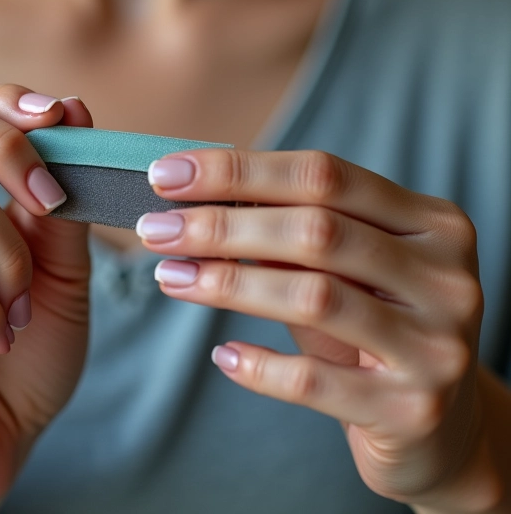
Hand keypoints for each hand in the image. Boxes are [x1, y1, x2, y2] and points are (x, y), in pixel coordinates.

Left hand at [137, 149, 501, 510]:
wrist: (441, 428)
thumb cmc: (372, 327)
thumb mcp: (343, 270)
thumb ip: (289, 232)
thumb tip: (196, 197)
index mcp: (429, 221)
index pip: (322, 174)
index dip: (238, 169)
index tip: (168, 173)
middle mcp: (444, 276)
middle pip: (315, 230)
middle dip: (221, 224)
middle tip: (154, 227)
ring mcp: (435, 345)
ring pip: (312, 295)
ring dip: (226, 282)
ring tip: (169, 276)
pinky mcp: (412, 410)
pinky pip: (314, 381)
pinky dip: (259, 365)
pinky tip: (222, 355)